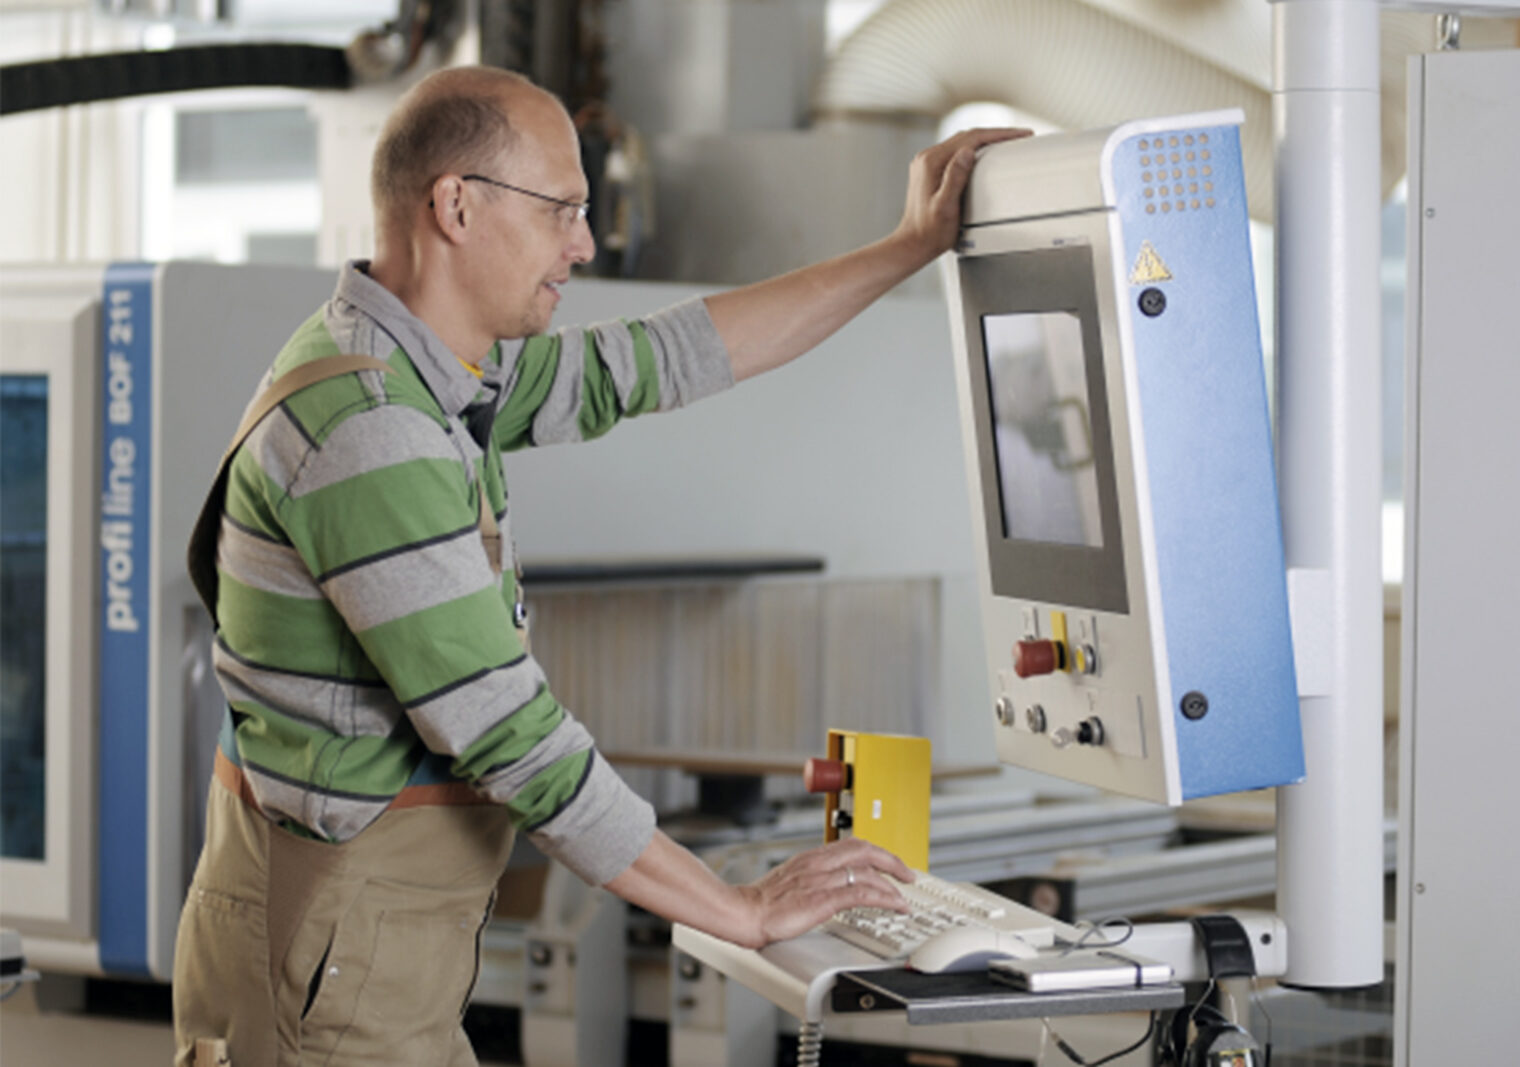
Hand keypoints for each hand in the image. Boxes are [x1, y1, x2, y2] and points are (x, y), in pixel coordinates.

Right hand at [732, 836, 915, 947]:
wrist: (744, 913)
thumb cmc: (761, 904)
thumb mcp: (789, 883)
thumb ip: (810, 880)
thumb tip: (825, 888)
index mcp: (811, 858)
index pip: (851, 844)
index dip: (875, 852)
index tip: (888, 863)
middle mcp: (819, 863)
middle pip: (865, 850)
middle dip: (891, 861)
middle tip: (908, 875)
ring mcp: (822, 880)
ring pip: (867, 871)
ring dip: (891, 884)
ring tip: (903, 898)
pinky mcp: (823, 899)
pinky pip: (861, 893)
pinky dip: (883, 898)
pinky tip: (894, 905)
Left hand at [892, 126, 1033, 262]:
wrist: (914, 244)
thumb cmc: (930, 232)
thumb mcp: (945, 206)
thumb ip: (955, 178)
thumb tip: (967, 152)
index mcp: (931, 162)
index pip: (970, 139)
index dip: (998, 135)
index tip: (1019, 135)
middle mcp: (927, 159)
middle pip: (967, 137)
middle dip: (995, 135)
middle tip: (1020, 136)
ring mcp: (927, 164)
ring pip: (962, 143)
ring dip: (985, 141)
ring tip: (1007, 143)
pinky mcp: (930, 172)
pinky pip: (956, 153)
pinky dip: (974, 150)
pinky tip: (985, 155)